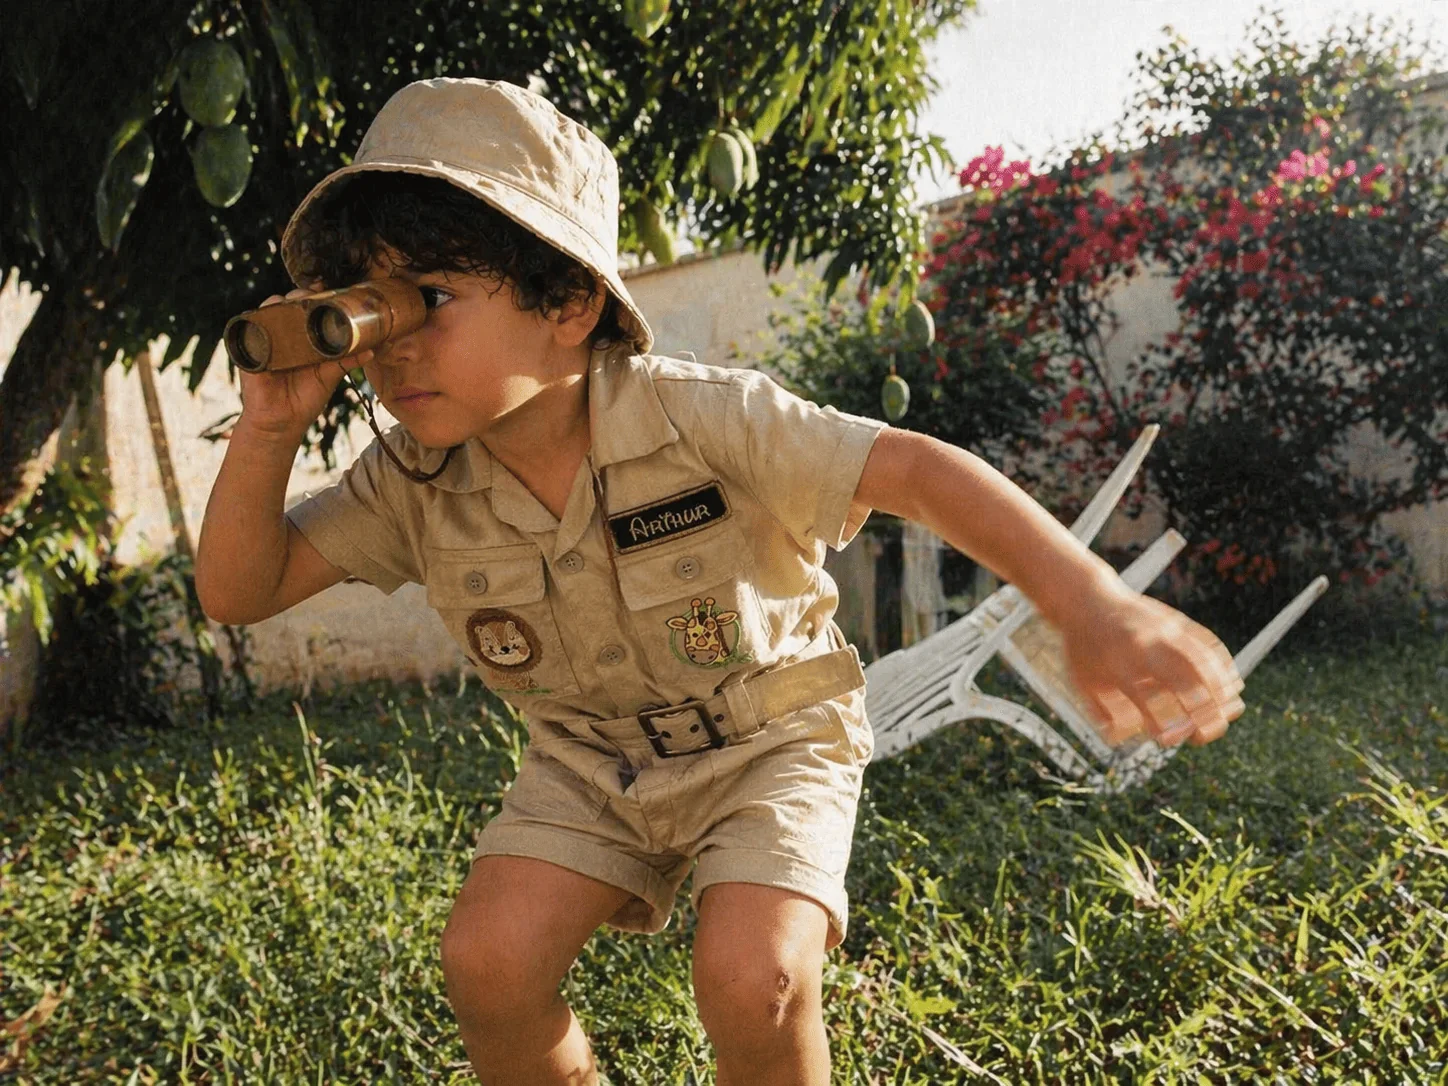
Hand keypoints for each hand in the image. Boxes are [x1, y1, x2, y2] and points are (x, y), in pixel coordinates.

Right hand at [234, 288, 373, 441]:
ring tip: (291, 305)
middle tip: (309, 297)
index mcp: (302, 337)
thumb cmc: (305, 399)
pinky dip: (256, 319)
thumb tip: (370, 351)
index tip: (325, 289)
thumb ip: (346, 361)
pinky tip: (268, 316)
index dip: (313, 296)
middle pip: (287, 304)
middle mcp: (284, 334)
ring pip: (267, 310)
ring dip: (277, 303)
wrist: (282, 423)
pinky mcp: (249, 350)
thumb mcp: (328, 377)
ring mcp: (265, 339)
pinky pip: (248, 328)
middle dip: (297, 295)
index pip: (306, 309)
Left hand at [1057, 584, 1244, 748]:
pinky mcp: (1176, 620)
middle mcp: (1144, 645)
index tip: (1167, 741)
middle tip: (1206, 735)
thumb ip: (1100, 712)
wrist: (1087, 597)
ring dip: (1220, 689)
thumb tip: (1123, 740)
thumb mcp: (1080, 680)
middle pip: (1181, 678)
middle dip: (1200, 710)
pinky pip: (1207, 641)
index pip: (1143, 698)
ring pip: (1201, 659)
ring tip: (1229, 713)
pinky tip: (1232, 684)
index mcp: (1117, 662)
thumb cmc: (1083, 647)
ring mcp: (1163, 629)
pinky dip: (1223, 664)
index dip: (1158, 722)